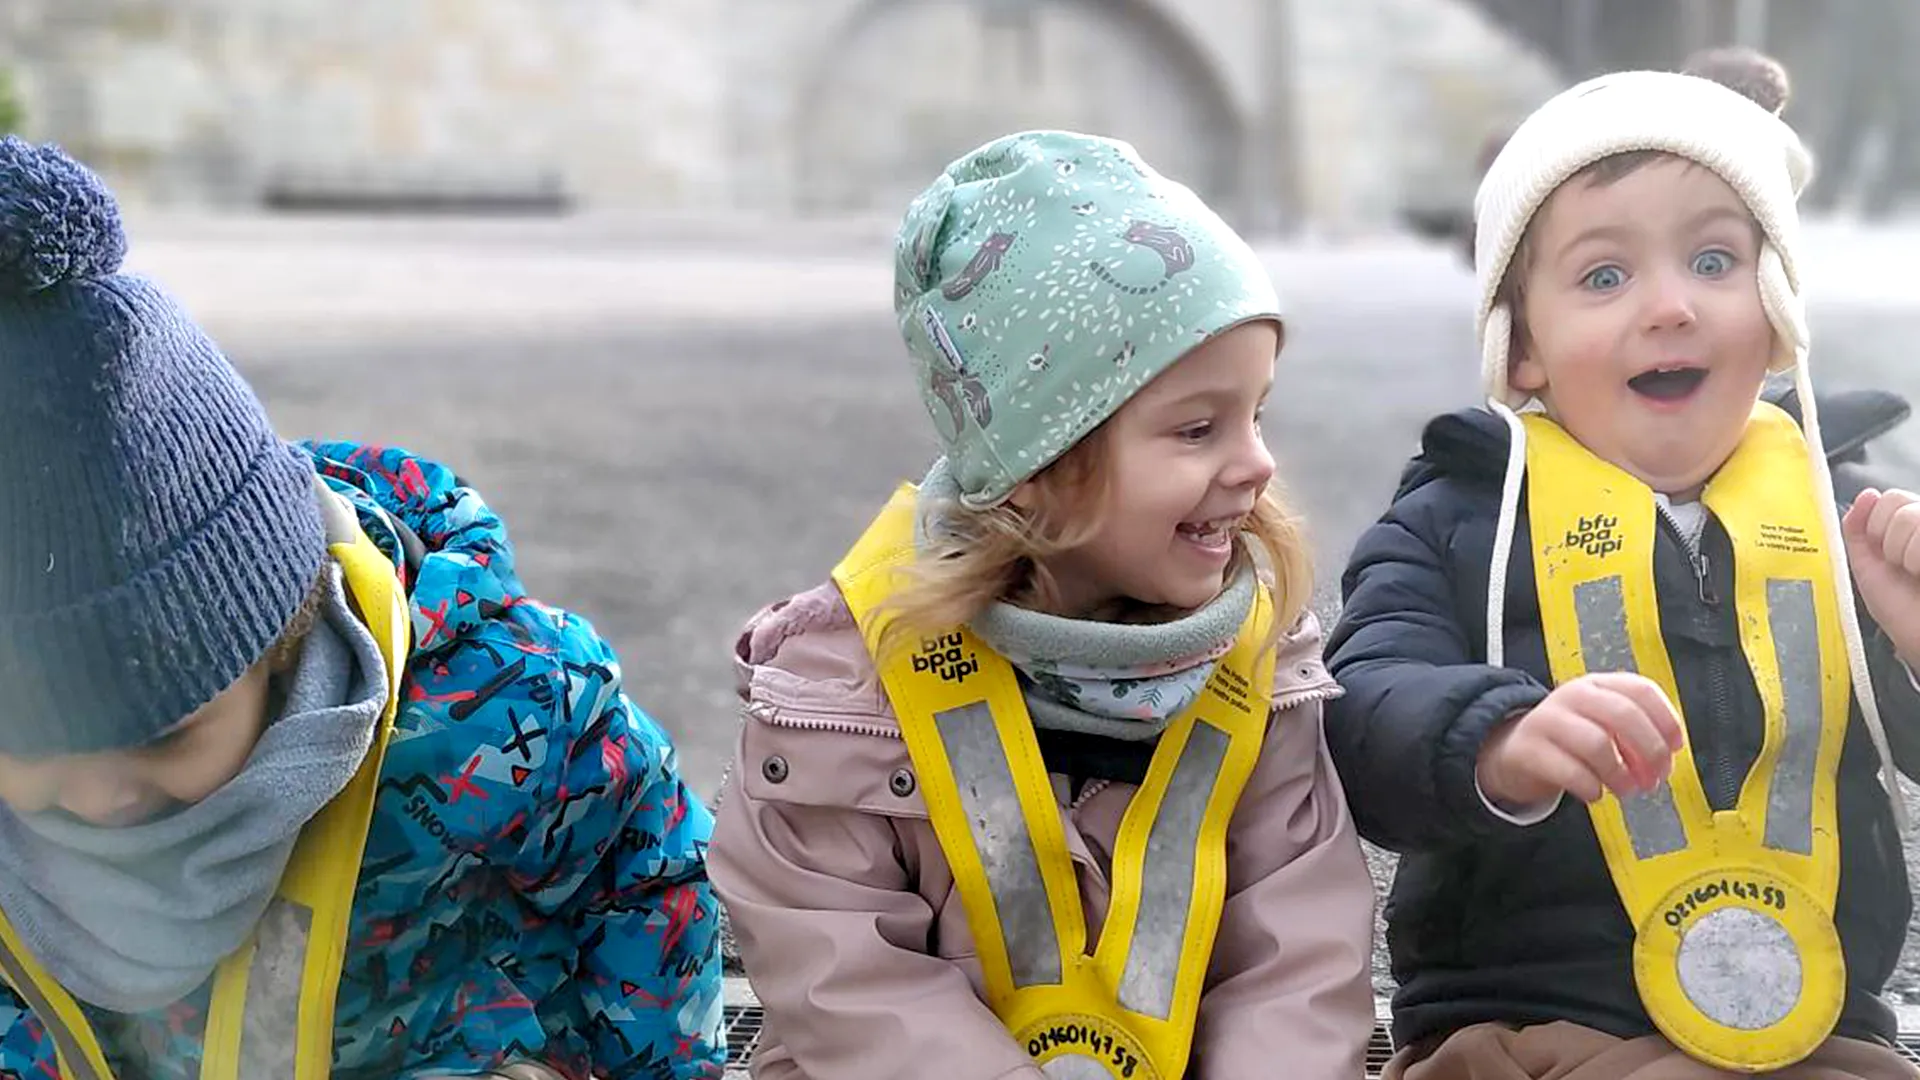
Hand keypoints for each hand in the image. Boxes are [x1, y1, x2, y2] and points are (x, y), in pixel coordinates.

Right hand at [1476, 673, 1684, 806]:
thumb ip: (1634, 734)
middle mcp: (1573, 696)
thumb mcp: (1600, 723)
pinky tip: (1596, 794)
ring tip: (1627, 790)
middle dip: (1649, 750)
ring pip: (1598, 744)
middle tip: (1656, 777)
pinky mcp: (1529, 749)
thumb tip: (1665, 757)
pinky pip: (1571, 771)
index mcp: (1597, 685)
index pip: (1641, 689)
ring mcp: (1548, 720)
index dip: (1666, 720)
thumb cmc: (1568, 739)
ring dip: (1621, 774)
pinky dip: (1592, 788)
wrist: (1510, 749)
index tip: (1675, 748)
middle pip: (1623, 714)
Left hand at [1843, 488, 1919, 664]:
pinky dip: (1916, 559)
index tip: (1885, 554)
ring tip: (1918, 574)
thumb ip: (1859, 529)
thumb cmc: (1902, 609)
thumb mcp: (1868, 566)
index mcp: (1916, 525)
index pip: (1891, 498)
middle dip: (1889, 540)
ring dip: (1905, 554)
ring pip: (1912, 517)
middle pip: (1900, 503)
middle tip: (1903, 567)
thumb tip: (1866, 494)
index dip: (1877, 525)